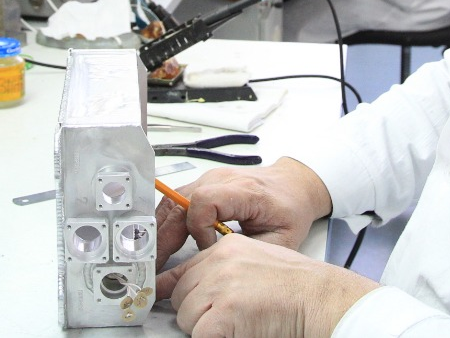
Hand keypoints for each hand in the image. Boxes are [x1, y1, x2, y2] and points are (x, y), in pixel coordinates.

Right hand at [156, 158, 330, 270]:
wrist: (293, 185)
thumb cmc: (289, 210)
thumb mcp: (280, 239)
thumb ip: (250, 254)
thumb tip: (221, 272)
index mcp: (245, 191)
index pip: (205, 201)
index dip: (199, 228)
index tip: (209, 249)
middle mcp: (222, 179)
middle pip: (180, 203)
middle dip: (166, 238)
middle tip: (156, 267)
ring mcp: (209, 178)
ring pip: (172, 201)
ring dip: (162, 230)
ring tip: (156, 259)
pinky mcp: (203, 183)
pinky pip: (176, 200)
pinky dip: (167, 222)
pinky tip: (164, 242)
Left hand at [158, 234, 379, 337]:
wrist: (320, 298)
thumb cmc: (298, 287)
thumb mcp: (256, 263)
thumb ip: (224, 270)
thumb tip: (194, 291)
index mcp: (226, 248)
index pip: (182, 270)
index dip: (171, 290)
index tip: (158, 297)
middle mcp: (219, 263)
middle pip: (180, 297)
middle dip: (196, 313)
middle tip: (223, 320)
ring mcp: (220, 286)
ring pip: (186, 318)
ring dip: (204, 329)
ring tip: (237, 325)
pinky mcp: (224, 312)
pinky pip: (199, 334)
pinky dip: (213, 337)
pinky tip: (235, 332)